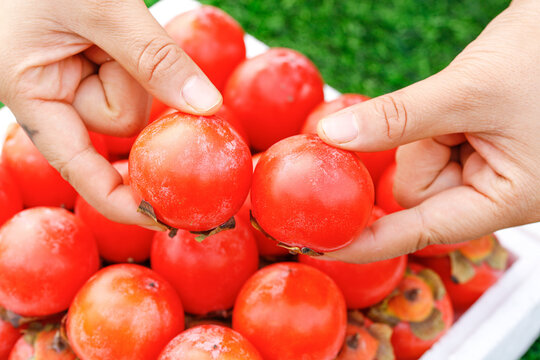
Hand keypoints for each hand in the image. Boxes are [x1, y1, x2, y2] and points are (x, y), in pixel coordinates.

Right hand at [0, 0, 221, 228]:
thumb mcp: (96, 7)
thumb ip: (153, 57)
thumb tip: (208, 108)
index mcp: (32, 95)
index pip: (81, 170)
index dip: (121, 201)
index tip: (164, 220)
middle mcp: (56, 96)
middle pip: (125, 124)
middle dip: (134, 83)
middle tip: (109, 33)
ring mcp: (78, 80)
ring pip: (137, 96)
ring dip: (136, 60)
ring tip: (101, 18)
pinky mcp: (97, 64)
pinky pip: (140, 73)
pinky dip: (140, 54)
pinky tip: (112, 26)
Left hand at [317, 0, 539, 262]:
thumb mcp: (467, 91)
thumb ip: (398, 118)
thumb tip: (334, 135)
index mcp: (506, 199)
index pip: (421, 232)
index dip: (367, 242)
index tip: (321, 248)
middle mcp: (493, 193)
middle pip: (415, 191)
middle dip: (420, 148)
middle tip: (454, 112)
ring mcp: (484, 172)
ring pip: (418, 165)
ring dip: (426, 130)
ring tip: (470, 102)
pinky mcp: (473, 150)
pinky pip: (428, 144)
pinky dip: (430, 124)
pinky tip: (464, 106)